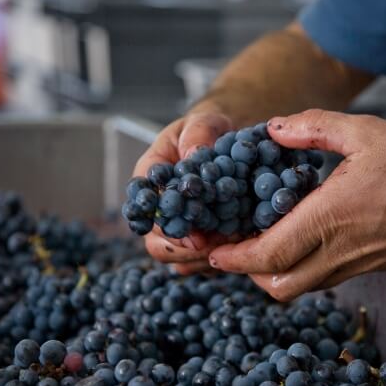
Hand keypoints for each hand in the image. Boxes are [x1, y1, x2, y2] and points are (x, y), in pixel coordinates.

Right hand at [133, 110, 233, 274]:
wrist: (226, 142)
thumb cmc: (208, 131)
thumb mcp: (203, 123)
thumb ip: (198, 135)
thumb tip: (194, 156)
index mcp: (150, 180)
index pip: (145, 210)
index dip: (166, 226)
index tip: (195, 235)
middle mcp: (159, 210)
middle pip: (157, 245)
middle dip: (185, 250)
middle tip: (217, 246)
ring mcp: (177, 228)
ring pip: (178, 259)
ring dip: (203, 258)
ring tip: (232, 245)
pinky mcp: (197, 241)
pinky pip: (201, 263)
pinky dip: (219, 259)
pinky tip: (240, 246)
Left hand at [209, 109, 385, 299]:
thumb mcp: (366, 131)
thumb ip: (313, 127)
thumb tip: (274, 128)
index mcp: (331, 218)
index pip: (270, 254)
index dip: (236, 259)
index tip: (214, 253)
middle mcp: (339, 250)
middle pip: (278, 284)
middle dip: (247, 273)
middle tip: (231, 251)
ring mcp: (355, 264)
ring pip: (300, 288)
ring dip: (272, 275)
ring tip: (259, 249)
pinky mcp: (367, 267)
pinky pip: (322, 281)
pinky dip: (298, 271)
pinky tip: (296, 245)